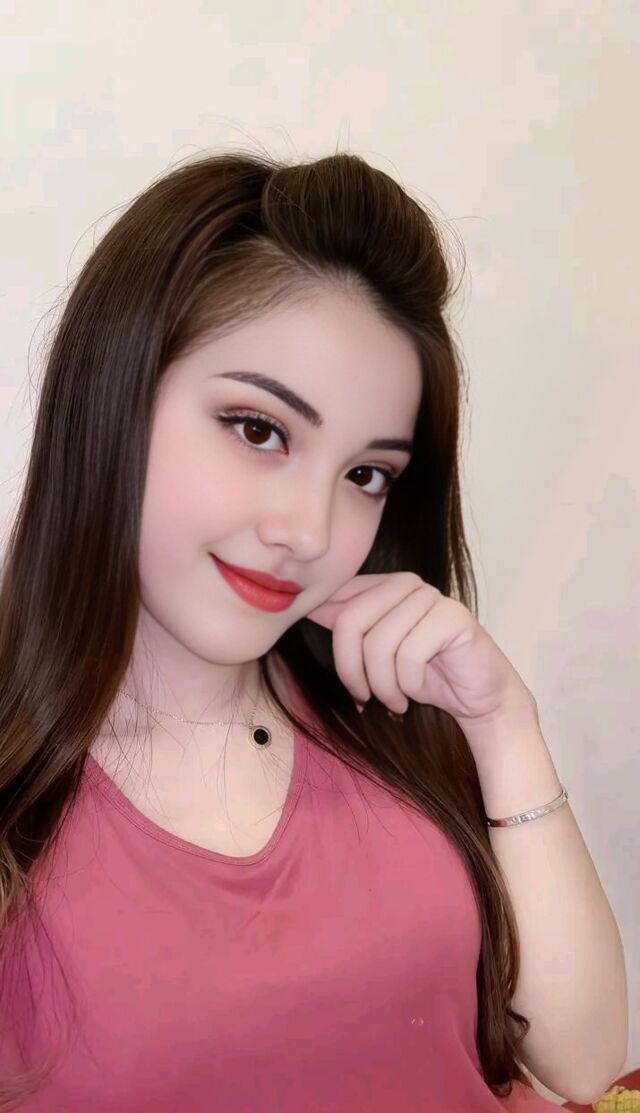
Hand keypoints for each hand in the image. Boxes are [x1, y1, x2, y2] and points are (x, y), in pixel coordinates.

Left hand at [306, 572, 536, 735]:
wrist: (478, 698)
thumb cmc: (424, 676)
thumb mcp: (374, 653)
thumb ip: (347, 627)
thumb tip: (304, 606)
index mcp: (383, 586)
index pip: (336, 602)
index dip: (335, 647)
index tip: (350, 682)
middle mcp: (405, 584)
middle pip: (350, 622)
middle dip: (352, 670)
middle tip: (365, 698)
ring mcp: (431, 597)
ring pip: (379, 643)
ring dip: (382, 685)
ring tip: (395, 700)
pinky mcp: (453, 617)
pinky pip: (409, 655)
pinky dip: (407, 684)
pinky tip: (416, 692)